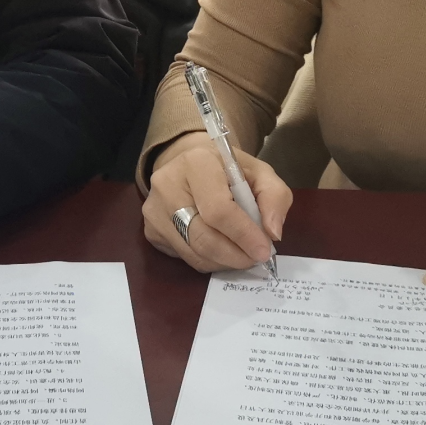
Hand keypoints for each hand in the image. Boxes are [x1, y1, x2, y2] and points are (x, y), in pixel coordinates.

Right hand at [142, 132, 290, 271]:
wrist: (189, 164)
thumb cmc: (226, 169)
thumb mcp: (259, 172)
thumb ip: (274, 196)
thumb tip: (272, 232)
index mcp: (196, 162)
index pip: (218, 209)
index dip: (243, 234)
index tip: (264, 249)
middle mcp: (167, 185)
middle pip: (203, 237)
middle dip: (235, 254)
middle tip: (256, 258)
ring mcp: (154, 210)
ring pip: (194, 253)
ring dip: (224, 261)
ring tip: (242, 254)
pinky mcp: (150, 231)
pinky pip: (185, 257)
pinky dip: (209, 261)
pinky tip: (221, 250)